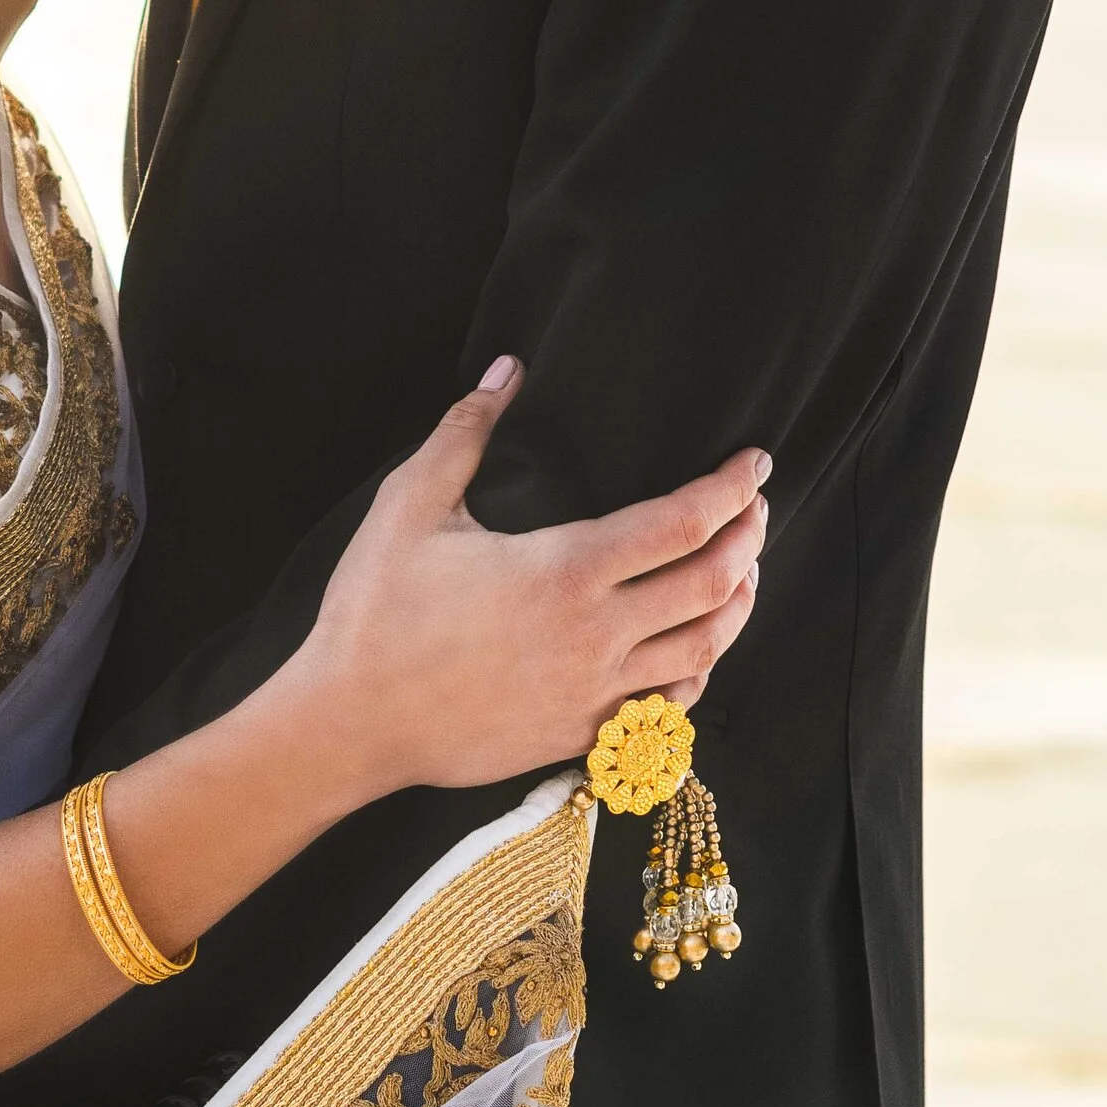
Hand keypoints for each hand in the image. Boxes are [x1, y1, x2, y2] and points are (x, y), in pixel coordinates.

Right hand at [306, 362, 767, 795]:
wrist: (350, 724)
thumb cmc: (375, 611)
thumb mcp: (411, 506)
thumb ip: (466, 431)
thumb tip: (508, 370)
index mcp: (566, 570)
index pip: (684, 523)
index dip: (730, 488)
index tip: (754, 463)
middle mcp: (597, 634)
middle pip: (713, 583)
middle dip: (750, 538)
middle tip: (756, 507)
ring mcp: (595, 694)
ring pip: (706, 648)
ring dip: (739, 603)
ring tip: (747, 569)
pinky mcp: (582, 736)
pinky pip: (671, 705)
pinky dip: (700, 669)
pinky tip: (698, 647)